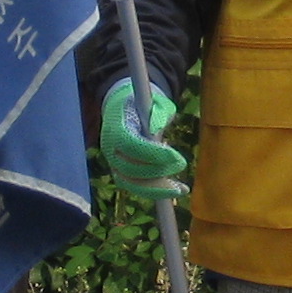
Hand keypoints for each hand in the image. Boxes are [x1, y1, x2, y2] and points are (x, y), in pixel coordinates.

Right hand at [100, 78, 187, 199]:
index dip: (154, 154)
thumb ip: (158, 113)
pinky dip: (155, 191)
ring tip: (182, 188)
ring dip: (158, 188)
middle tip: (181, 165)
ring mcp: (113, 162)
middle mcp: (109, 148)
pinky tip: (175, 189)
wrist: (123, 108)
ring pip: (131, 183)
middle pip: (129, 168)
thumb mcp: (154, 101)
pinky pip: (135, 186)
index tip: (176, 157)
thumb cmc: (143, 103)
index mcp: (115, 127)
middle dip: (158, 171)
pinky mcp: (120, 172)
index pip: (131, 145)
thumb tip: (157, 130)